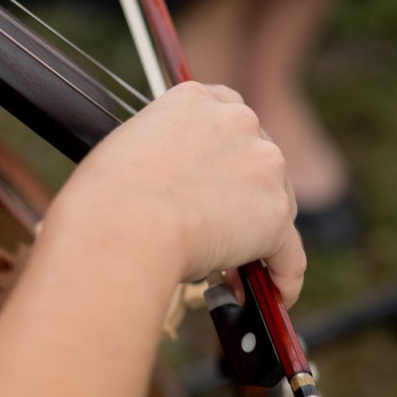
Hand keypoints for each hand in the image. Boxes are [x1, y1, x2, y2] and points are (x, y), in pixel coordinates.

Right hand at [50, 81, 305, 305]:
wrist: (121, 224)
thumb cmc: (106, 195)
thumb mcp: (131, 148)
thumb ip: (165, 155)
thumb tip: (173, 193)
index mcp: (197, 99)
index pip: (229, 121)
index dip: (226, 159)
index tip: (216, 186)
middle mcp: (238, 120)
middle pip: (258, 164)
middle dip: (243, 201)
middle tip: (219, 236)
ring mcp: (263, 166)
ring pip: (275, 207)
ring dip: (257, 240)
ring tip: (230, 276)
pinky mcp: (275, 214)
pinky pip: (290, 254)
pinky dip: (284, 277)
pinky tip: (275, 297)